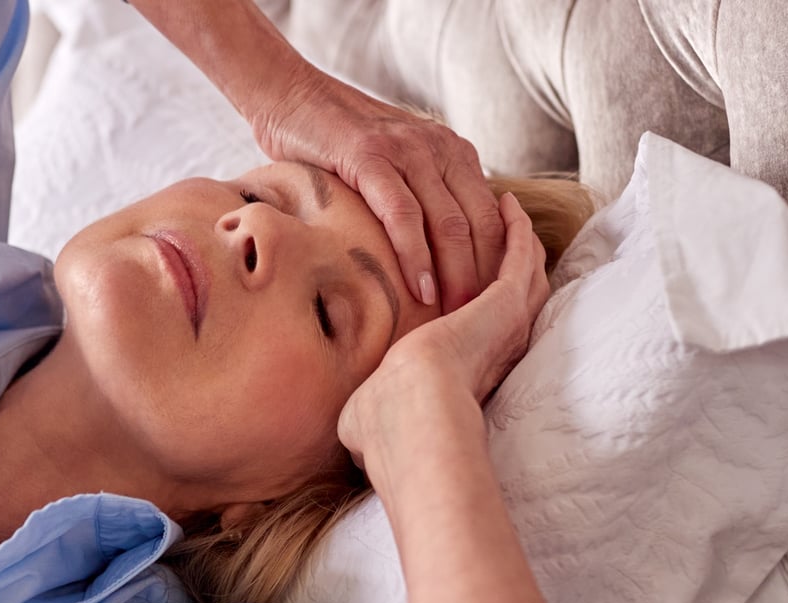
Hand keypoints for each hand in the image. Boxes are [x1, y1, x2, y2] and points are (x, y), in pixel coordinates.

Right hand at [253, 67, 504, 313]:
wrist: (289, 93)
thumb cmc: (338, 143)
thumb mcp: (397, 165)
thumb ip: (422, 198)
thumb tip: (438, 260)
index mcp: (454, 153)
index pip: (493, 219)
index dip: (497, 266)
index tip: (492, 308)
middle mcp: (441, 148)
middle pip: (480, 225)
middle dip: (484, 279)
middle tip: (478, 323)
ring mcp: (408, 150)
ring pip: (448, 223)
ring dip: (456, 276)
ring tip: (454, 316)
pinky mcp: (371, 157)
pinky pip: (403, 215)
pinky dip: (415, 256)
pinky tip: (420, 289)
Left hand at [337, 193, 547, 490]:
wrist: (408, 414)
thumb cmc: (388, 422)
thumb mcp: (374, 407)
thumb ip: (369, 405)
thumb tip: (345, 428)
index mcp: (471, 364)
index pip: (482, 321)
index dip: (482, 294)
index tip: (472, 273)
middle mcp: (497, 343)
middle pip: (516, 293)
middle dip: (511, 260)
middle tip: (505, 229)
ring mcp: (507, 321)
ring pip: (525, 270)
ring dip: (518, 238)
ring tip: (510, 209)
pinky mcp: (506, 302)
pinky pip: (521, 256)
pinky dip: (518, 229)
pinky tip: (510, 204)